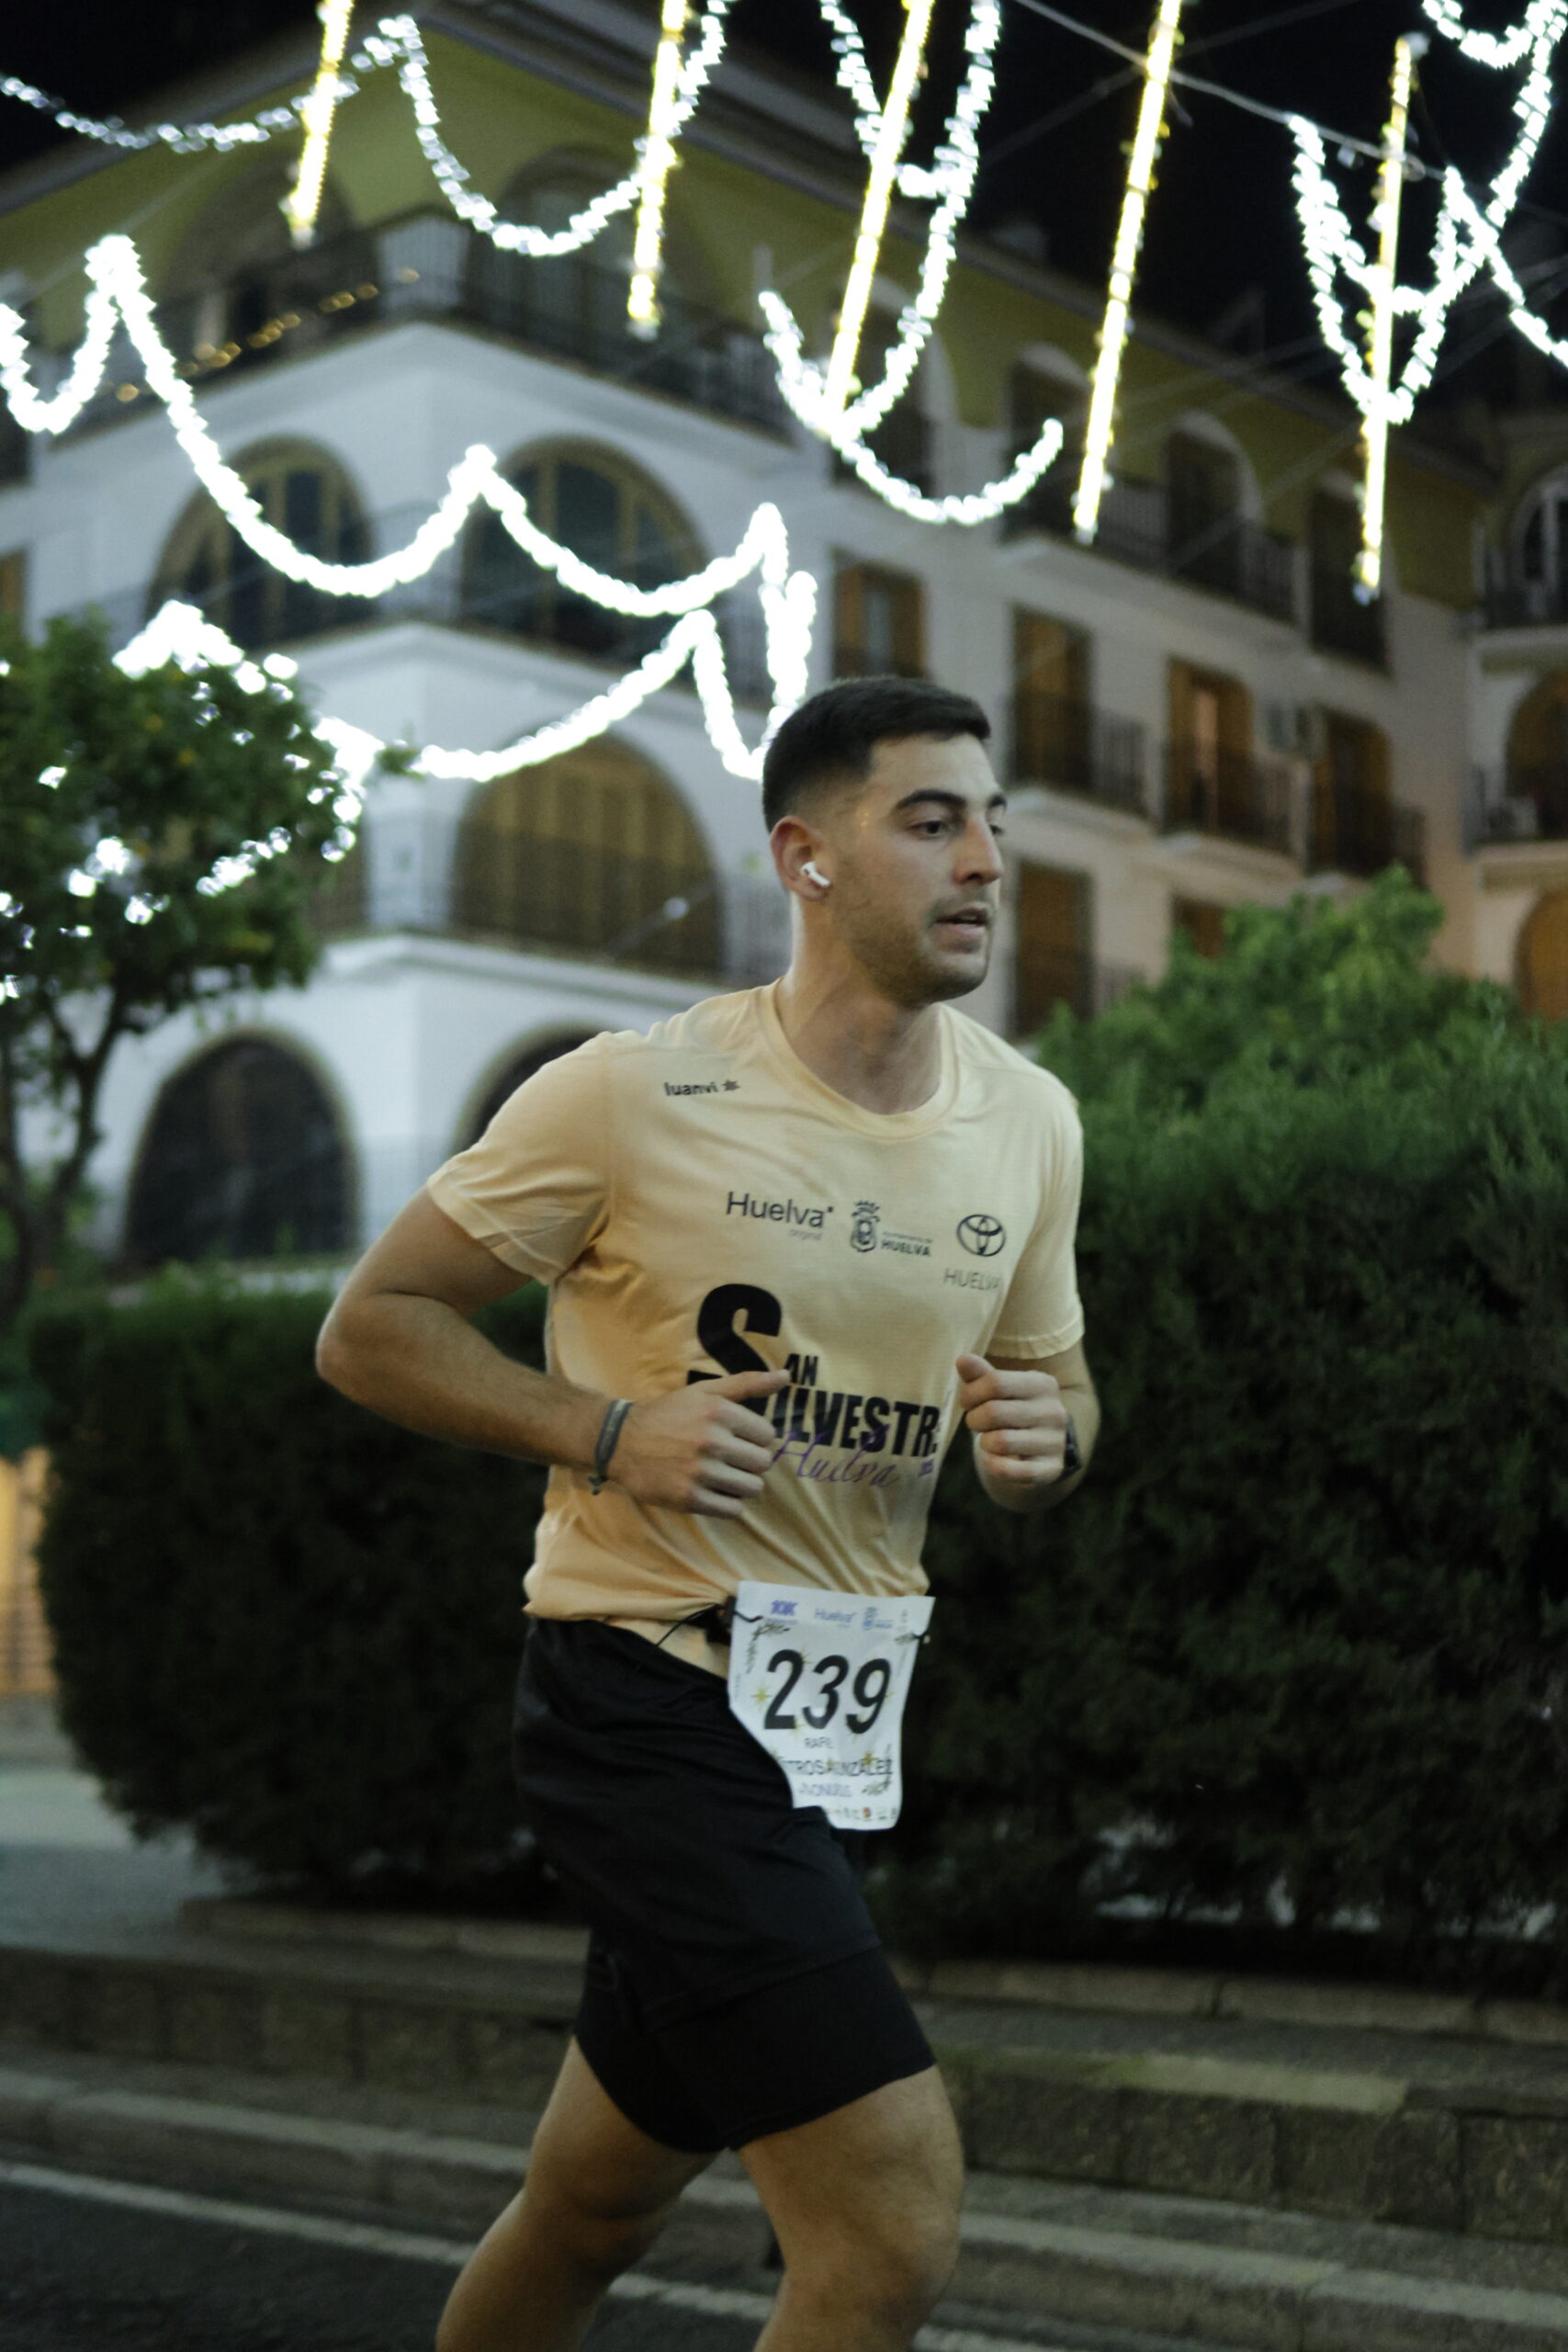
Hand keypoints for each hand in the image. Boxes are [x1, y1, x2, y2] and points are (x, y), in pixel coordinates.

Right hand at [609, 1370, 787, 1517]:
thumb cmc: (669, 1414)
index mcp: (720, 1412)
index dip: (755, 1438)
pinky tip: (714, 1492)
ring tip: (723, 1476)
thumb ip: (748, 1383)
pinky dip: (729, 1503)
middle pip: (763, 1463)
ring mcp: (701, 1472)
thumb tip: (786, 1376)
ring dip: (742, 1484)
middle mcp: (713, 1442)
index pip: (768, 1435)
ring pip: (752, 1488)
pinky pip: (733, 1510)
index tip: (737, 1438)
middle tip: (729, 1458)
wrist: (621, 1441)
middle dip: (750, 1462)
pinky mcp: (689, 1499)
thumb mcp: (705, 1391)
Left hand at [955, 1353, 1070, 1491]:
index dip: (971, 1393)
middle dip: (974, 1419)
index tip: (968, 1401)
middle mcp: (1054, 1412)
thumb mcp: (1000, 1390)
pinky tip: (996, 1459)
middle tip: (977, 1422)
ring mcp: (1055, 1442)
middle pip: (994, 1412)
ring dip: (984, 1442)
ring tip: (989, 1439)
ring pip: (1000, 1442)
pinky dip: (993, 1465)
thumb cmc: (1014, 1411)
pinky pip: (1008, 1469)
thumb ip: (981, 1375)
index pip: (995, 1383)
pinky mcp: (1050, 1470)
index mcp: (1043, 1384)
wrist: (1043, 1448)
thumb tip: (963, 1360)